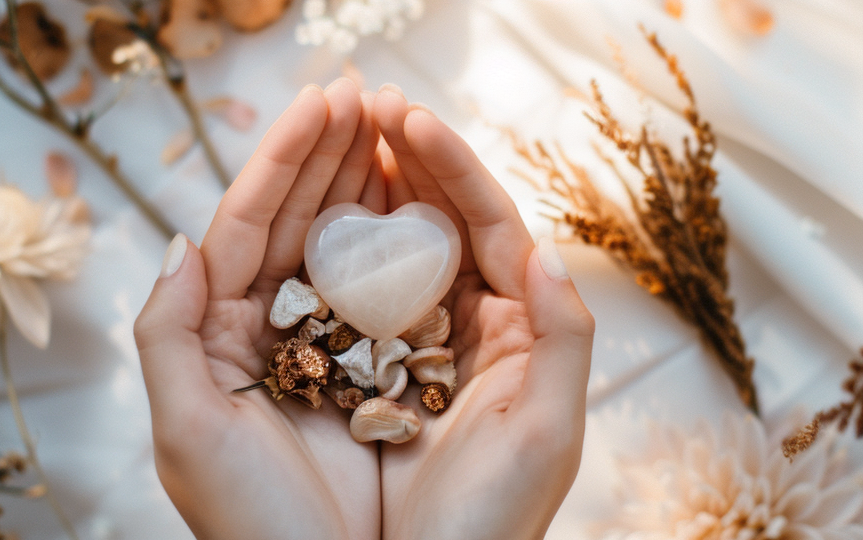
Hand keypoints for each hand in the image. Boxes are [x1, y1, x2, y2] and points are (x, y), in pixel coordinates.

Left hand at [134, 79, 383, 539]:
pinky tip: (417, 197)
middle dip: (328, 153)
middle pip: (297, 221)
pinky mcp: (379, 364)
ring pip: (343, 244)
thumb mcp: (186, 431)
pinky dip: (400, 240)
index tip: (322, 102)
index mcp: (222, 333)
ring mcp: (329, 342)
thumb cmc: (252, 522)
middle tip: (364, 92)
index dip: (283, 160)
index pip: (247, 225)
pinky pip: (388, 288)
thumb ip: (168, 333)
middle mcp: (274, 329)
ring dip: (364, 180)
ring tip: (390, 123)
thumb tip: (181, 243)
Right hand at [373, 87, 593, 539]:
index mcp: (520, 329)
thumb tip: (546, 250)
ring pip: (399, 248)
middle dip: (409, 161)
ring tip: (343, 136)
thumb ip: (565, 338)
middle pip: (444, 223)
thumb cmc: (495, 522)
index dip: (452, 169)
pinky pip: (360, 292)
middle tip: (368, 105)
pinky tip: (317, 213)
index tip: (408, 119)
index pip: (490, 227)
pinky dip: (342, 249)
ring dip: (374, 189)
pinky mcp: (375, 364)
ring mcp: (422, 341)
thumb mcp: (547, 432)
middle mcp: (475, 325)